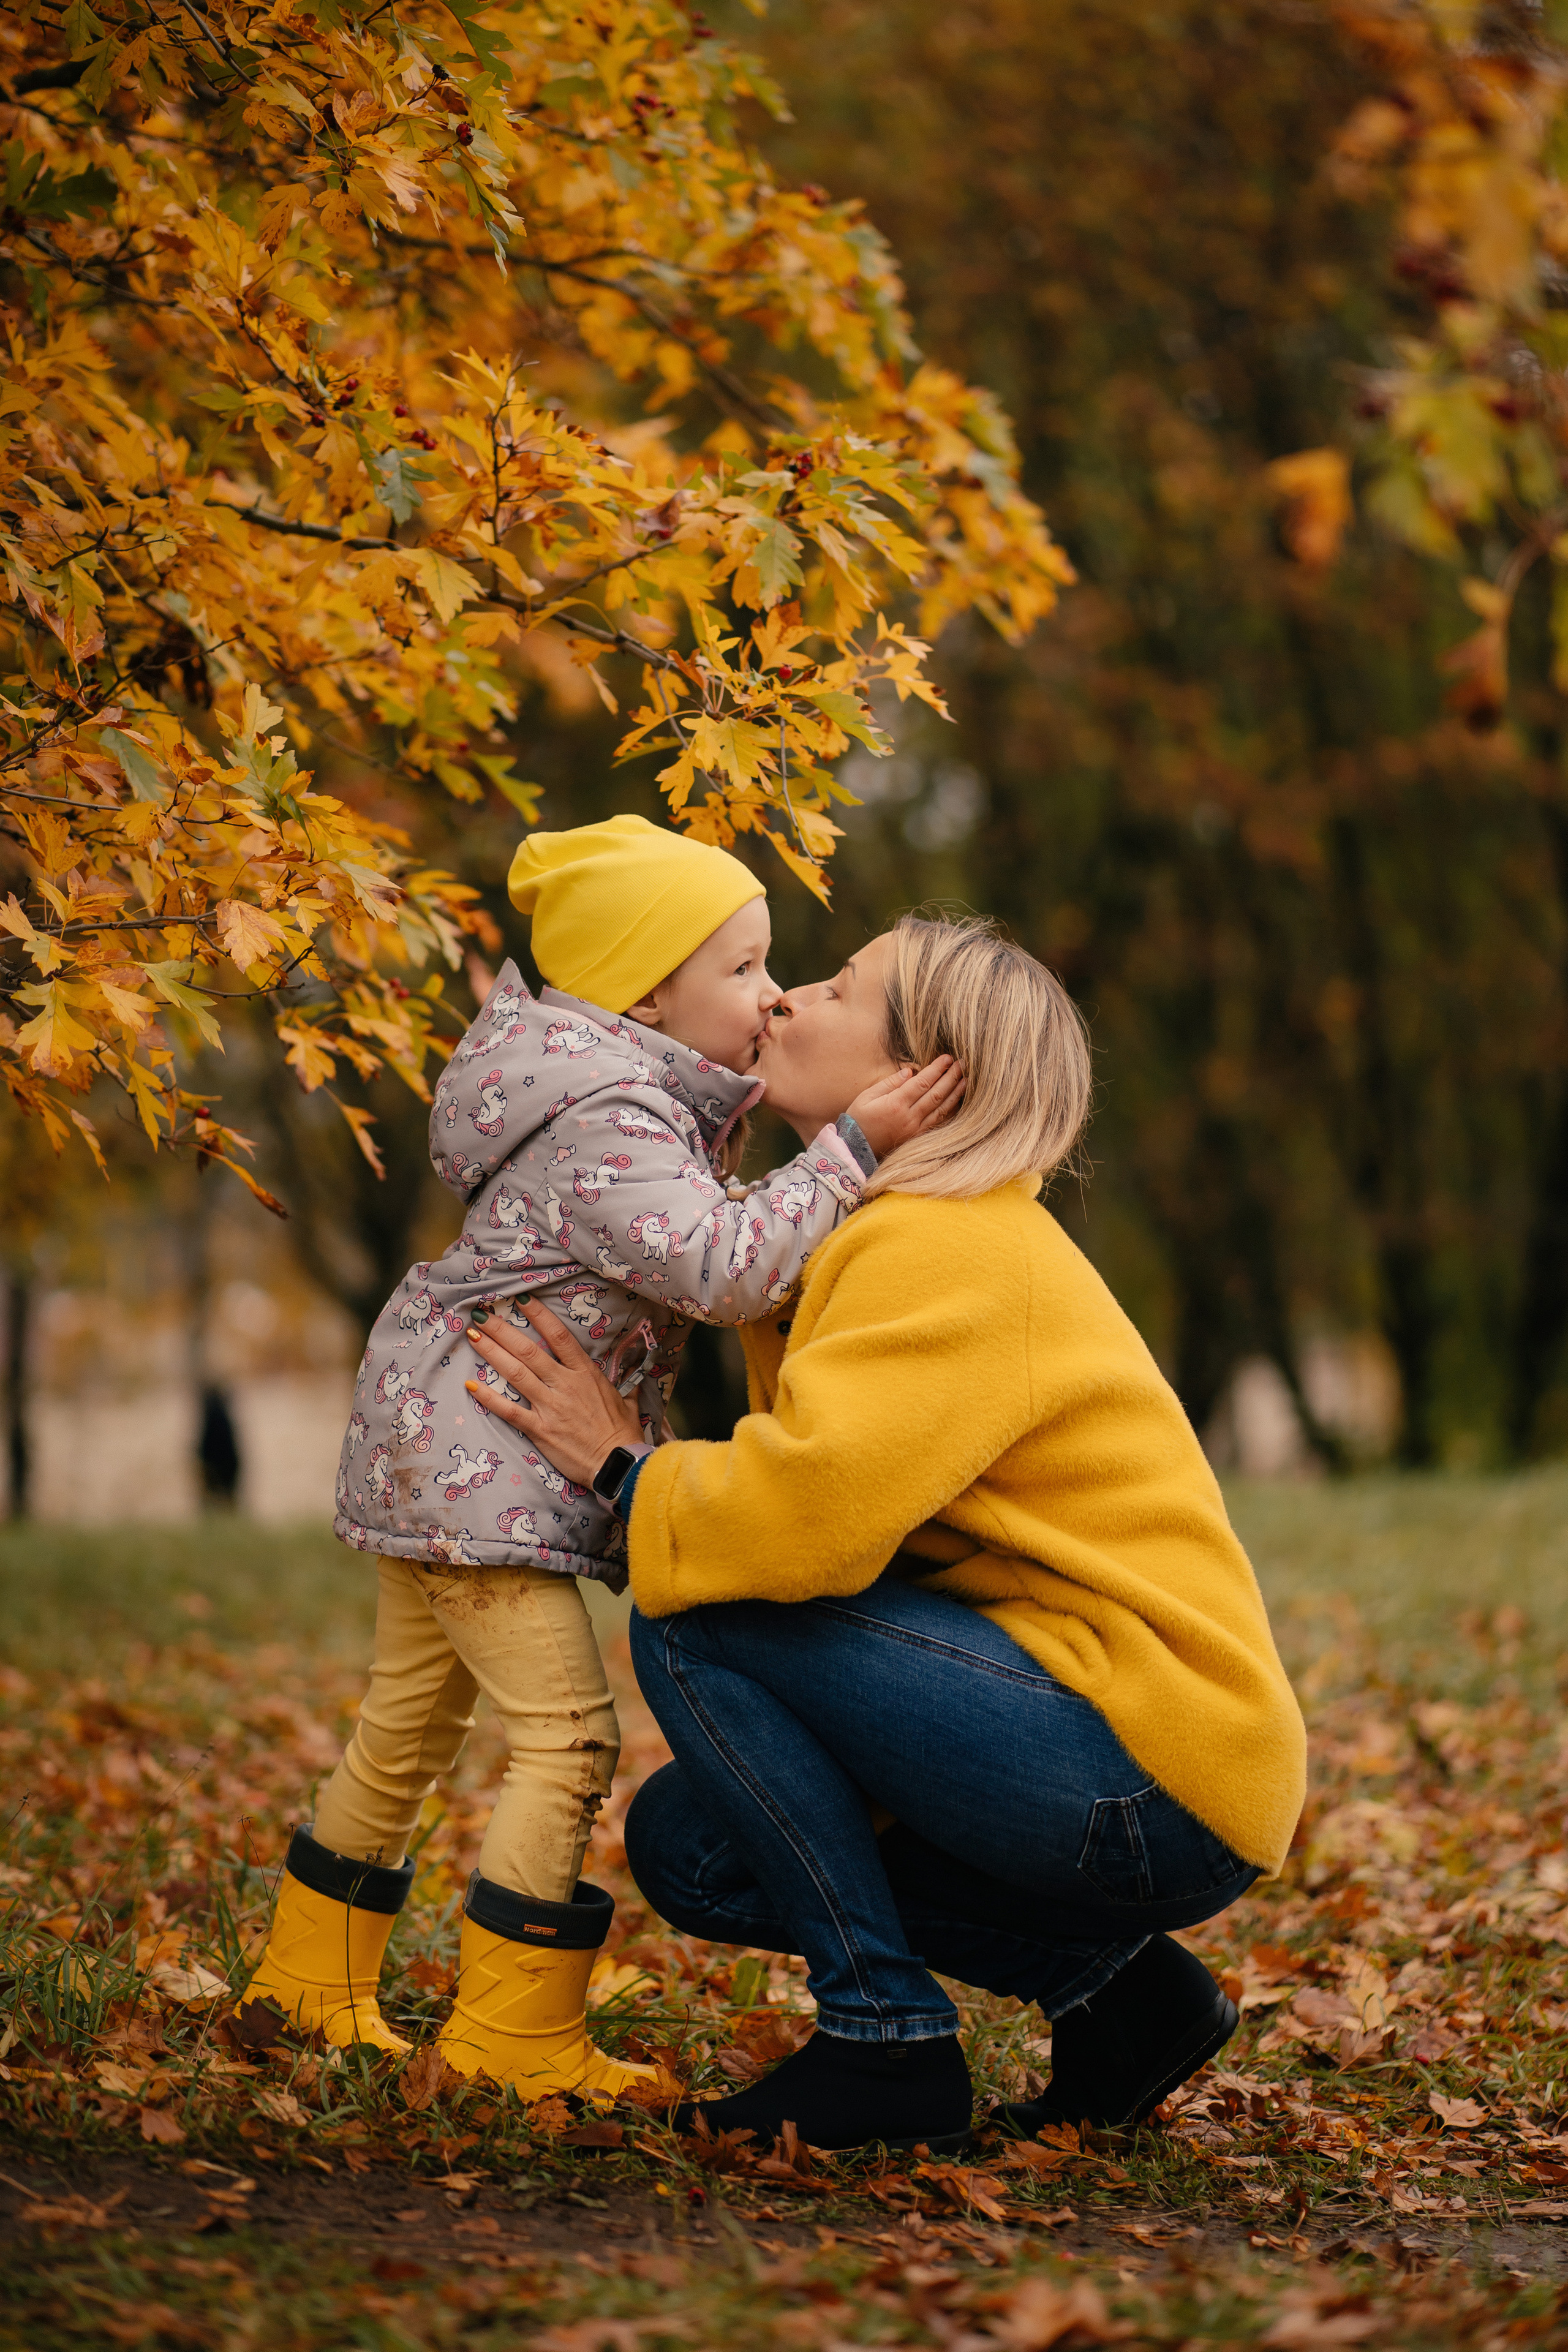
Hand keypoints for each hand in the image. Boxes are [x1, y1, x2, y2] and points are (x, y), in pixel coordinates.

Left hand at [464, 1300, 643, 1488]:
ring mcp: (551, 1407)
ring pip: (516, 1373)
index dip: (538, 1315)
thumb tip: (634, 1372)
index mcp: (585, 1374)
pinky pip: (510, 1411)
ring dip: (492, 1353)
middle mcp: (566, 1385)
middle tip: (481, 1314)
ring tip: (473, 1336)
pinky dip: (490, 1398)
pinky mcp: (540, 1429)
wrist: (618, 1465)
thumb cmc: (622, 1433)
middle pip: (529, 1350)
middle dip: (502, 1330)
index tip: (520, 1300)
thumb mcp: (626, 1401)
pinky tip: (471, 1385)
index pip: (559, 1336)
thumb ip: (625, 1383)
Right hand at [845, 1055, 964, 1160]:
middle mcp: (909, 1117)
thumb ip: (890, 1083)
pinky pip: (938, 1123)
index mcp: (896, 1104)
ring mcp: (916, 1130)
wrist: (855, 1149)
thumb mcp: (867, 1096)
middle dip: (951, 1077)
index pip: (923, 1082)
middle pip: (937, 1094)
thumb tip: (910, 1072)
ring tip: (965, 1080)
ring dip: (955, 1093)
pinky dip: (950, 1111)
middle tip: (962, 1064)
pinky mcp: (918, 1138)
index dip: (937, 1069)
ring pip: (942, 1109)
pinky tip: (957, 1101)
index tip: (947, 1058)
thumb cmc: (858, 1119)